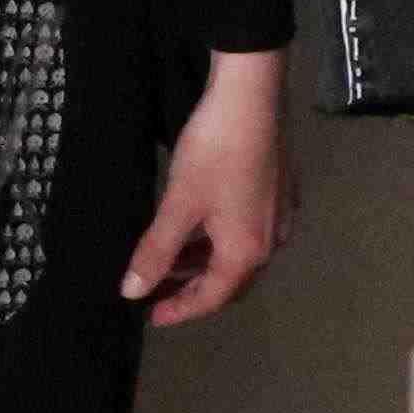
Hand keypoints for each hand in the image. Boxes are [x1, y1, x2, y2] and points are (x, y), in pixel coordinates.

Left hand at [125, 49, 296, 322]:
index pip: (212, 297)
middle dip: (194, 289)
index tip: (152, 316)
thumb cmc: (214, 153)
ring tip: (171, 259)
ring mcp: (281, 215)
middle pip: (231, 281)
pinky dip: (220, 239)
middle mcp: (271, 241)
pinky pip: (249, 231)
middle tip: (160, 292)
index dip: (180, 310)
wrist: (253, 95)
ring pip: (240, 254)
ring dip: (205, 262)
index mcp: (247, 252)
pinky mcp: (281, 191)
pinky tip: (201, 225)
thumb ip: (156, 251)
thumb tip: (132, 292)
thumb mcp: (178, 204)